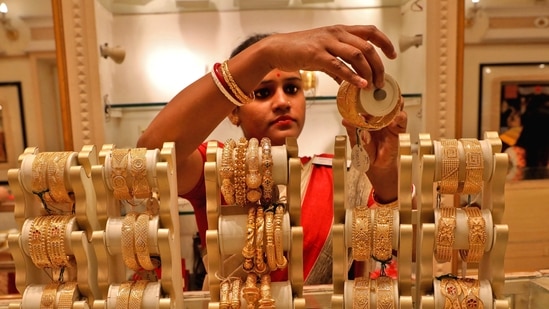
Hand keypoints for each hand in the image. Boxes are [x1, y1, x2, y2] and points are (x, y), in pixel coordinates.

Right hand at [262, 25, 395, 88]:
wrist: (276, 48)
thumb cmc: (298, 49)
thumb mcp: (322, 54)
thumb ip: (337, 65)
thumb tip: (348, 81)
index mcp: (340, 31)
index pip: (370, 32)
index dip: (384, 42)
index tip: (392, 55)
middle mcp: (336, 33)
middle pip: (367, 46)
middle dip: (378, 66)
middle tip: (381, 81)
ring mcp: (326, 43)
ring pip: (357, 55)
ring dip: (368, 72)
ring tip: (372, 86)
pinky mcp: (316, 54)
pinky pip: (339, 65)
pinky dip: (352, 76)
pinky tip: (359, 84)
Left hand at [343, 97, 406, 201]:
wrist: (376, 166)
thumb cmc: (365, 152)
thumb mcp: (356, 141)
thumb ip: (352, 130)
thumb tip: (346, 120)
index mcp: (368, 117)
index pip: (369, 102)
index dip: (368, 94)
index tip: (365, 87)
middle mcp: (380, 117)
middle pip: (384, 101)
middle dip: (383, 93)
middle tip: (380, 88)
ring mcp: (390, 121)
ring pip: (395, 107)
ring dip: (394, 101)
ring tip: (391, 98)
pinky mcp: (398, 129)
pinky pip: (401, 120)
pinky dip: (399, 116)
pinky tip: (396, 116)